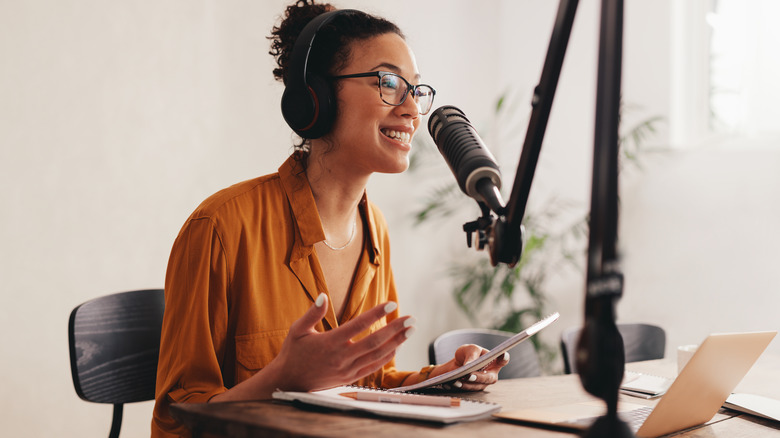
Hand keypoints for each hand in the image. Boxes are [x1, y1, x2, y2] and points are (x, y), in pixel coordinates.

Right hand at [268, 293, 414, 391]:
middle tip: (411, 319)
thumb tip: (322, 295)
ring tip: (410, 331)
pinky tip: (397, 346)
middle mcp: (342, 357)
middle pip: (374, 342)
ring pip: (378, 356)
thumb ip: (312, 313)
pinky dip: (387, 357)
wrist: (289, 382)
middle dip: (395, 329)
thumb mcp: (297, 330)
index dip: (376, 314)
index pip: (358, 325)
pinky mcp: (350, 378)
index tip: (391, 304)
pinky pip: (373, 367)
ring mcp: (347, 369)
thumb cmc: (293, 353)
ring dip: (396, 342)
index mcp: (330, 342)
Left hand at [430, 344, 509, 391]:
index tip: (502, 355)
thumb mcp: (470, 349)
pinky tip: (452, 383)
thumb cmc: (467, 354)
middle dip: (479, 377)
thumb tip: (469, 366)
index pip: (503, 360)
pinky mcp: (474, 388)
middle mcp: (492, 373)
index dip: (504, 358)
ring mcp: (484, 383)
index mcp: (494, 361)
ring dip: (467, 384)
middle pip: (490, 378)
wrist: (457, 363)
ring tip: (456, 379)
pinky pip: (468, 390)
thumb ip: (471, 356)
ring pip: (478, 386)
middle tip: (469, 375)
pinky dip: (460, 386)